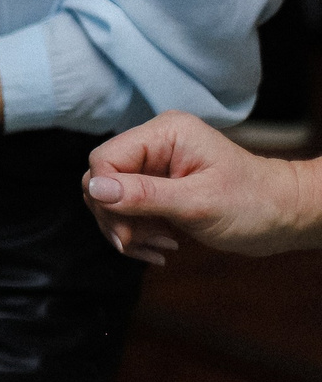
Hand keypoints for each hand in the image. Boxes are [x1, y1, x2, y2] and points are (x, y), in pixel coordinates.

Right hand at [84, 111, 321, 261]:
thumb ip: (143, 195)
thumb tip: (94, 188)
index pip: (105, 159)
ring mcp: (155, 165)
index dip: (106, 197)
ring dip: (128, 230)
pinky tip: (162, 246)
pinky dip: (138, 233)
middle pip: (102, 180)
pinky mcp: (157, 186)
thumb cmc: (254, 204)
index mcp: (163, 133)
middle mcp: (154, 144)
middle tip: (141, 245)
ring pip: (110, 198)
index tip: (127, 233)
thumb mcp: (198, 203)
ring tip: (159, 248)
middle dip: (116, 219)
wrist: (287, 216)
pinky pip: (127, 209)